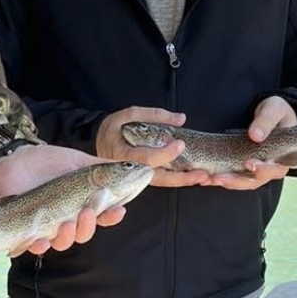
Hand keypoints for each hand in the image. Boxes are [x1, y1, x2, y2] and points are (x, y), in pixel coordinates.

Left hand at [0, 142, 126, 254]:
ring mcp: (47, 227)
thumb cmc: (49, 161)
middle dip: (88, 226)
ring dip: (67, 237)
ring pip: (62, 243)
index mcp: (83, 206)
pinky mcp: (27, 230)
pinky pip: (34, 246)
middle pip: (83, 234)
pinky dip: (39, 246)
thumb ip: (101, 166)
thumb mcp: (77, 160)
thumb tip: (134, 165)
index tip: (119, 210)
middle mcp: (68, 220)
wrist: (16, 158)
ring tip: (67, 223)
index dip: (112, 217)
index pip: (102, 217)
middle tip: (87, 212)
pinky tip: (42, 241)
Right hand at [96, 106, 214, 188]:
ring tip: (200, 177)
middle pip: (156, 178)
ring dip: (181, 182)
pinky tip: (189, 176)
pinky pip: (158, 180)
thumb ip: (154, 114)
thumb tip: (181, 119)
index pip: (146, 158)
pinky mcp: (139, 178)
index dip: (164, 153)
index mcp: (122, 153)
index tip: (180, 144)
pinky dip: (174, 179)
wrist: (96, 140)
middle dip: (180, 178)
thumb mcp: (128, 114)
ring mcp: (133, 177)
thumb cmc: (112, 127)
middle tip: (200, 174)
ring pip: (159, 183)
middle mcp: (128, 170)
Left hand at [206, 96, 296, 191]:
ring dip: (224, 182)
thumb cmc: (276, 112)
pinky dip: (218, 177)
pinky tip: (204, 177)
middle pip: (253, 181)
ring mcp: (254, 169)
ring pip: (240, 182)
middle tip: (218, 178)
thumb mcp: (275, 109)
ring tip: (206, 179)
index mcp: (282, 157)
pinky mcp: (241, 166)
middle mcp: (268, 168)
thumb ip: (267, 120)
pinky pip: (231, 175)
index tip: (250, 164)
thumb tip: (255, 135)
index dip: (263, 170)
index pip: (274, 170)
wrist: (269, 113)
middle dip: (235, 181)